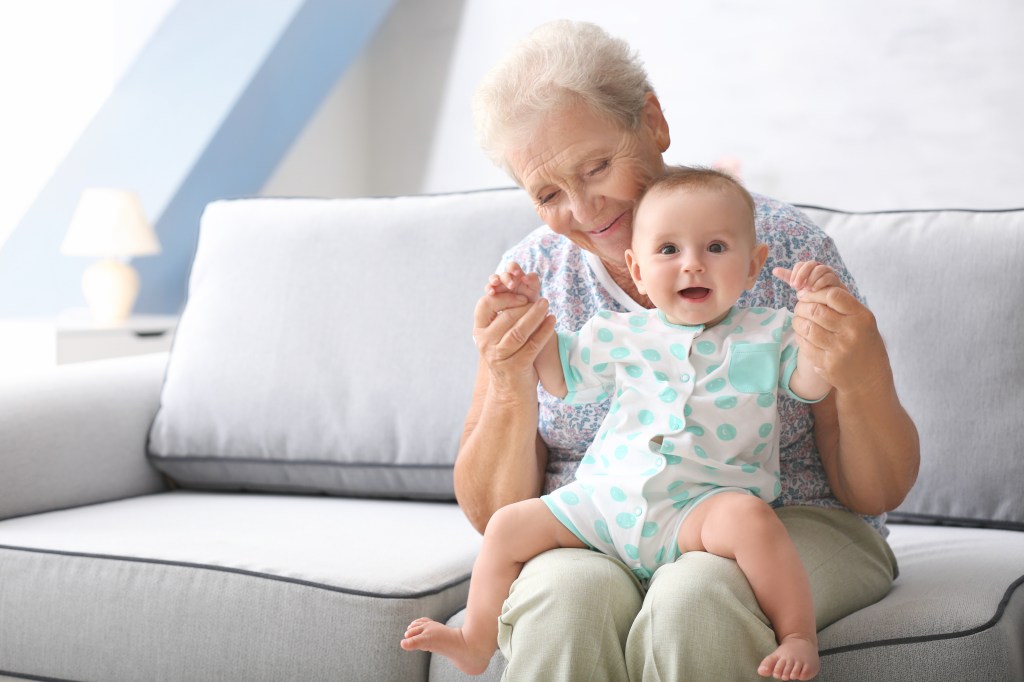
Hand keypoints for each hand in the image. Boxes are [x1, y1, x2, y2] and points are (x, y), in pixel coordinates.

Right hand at [473, 263, 555, 396]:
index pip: (485, 304)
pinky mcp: (515, 367)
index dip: (504, 296)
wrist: (512, 392)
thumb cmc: (510, 356)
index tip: (521, 295)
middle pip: (506, 317)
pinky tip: (552, 322)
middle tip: (542, 298)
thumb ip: (507, 314)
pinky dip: (544, 331)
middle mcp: (484, 343)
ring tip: (547, 305)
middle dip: (525, 305)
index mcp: (479, 331)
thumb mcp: (502, 335)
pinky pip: (532, 345)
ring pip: (519, 331)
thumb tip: (522, 283)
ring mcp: (498, 356)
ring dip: (536, 315)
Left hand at [772, 260, 844, 293]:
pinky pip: (829, 276)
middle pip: (809, 264)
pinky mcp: (836, 279)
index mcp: (808, 268)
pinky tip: (814, 290)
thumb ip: (789, 277)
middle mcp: (818, 268)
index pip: (799, 265)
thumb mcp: (799, 285)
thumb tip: (774, 270)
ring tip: (807, 290)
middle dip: (802, 275)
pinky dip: (820, 283)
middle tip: (797, 287)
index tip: (792, 285)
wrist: (830, 302)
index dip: (795, 274)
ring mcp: (828, 273)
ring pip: (820, 269)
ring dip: (811, 279)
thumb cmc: (813, 292)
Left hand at [789, 285, 889, 395]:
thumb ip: (841, 305)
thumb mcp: (862, 320)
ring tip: (798, 320)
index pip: (833, 295)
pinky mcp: (827, 364)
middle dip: (802, 306)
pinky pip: (805, 345)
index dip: (814, 292)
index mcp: (862, 317)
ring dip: (797, 321)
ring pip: (807, 327)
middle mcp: (852, 332)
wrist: (869, 379)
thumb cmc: (863, 342)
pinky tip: (802, 335)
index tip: (806, 293)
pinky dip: (799, 337)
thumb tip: (807, 290)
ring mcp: (839, 350)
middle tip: (799, 306)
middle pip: (816, 311)